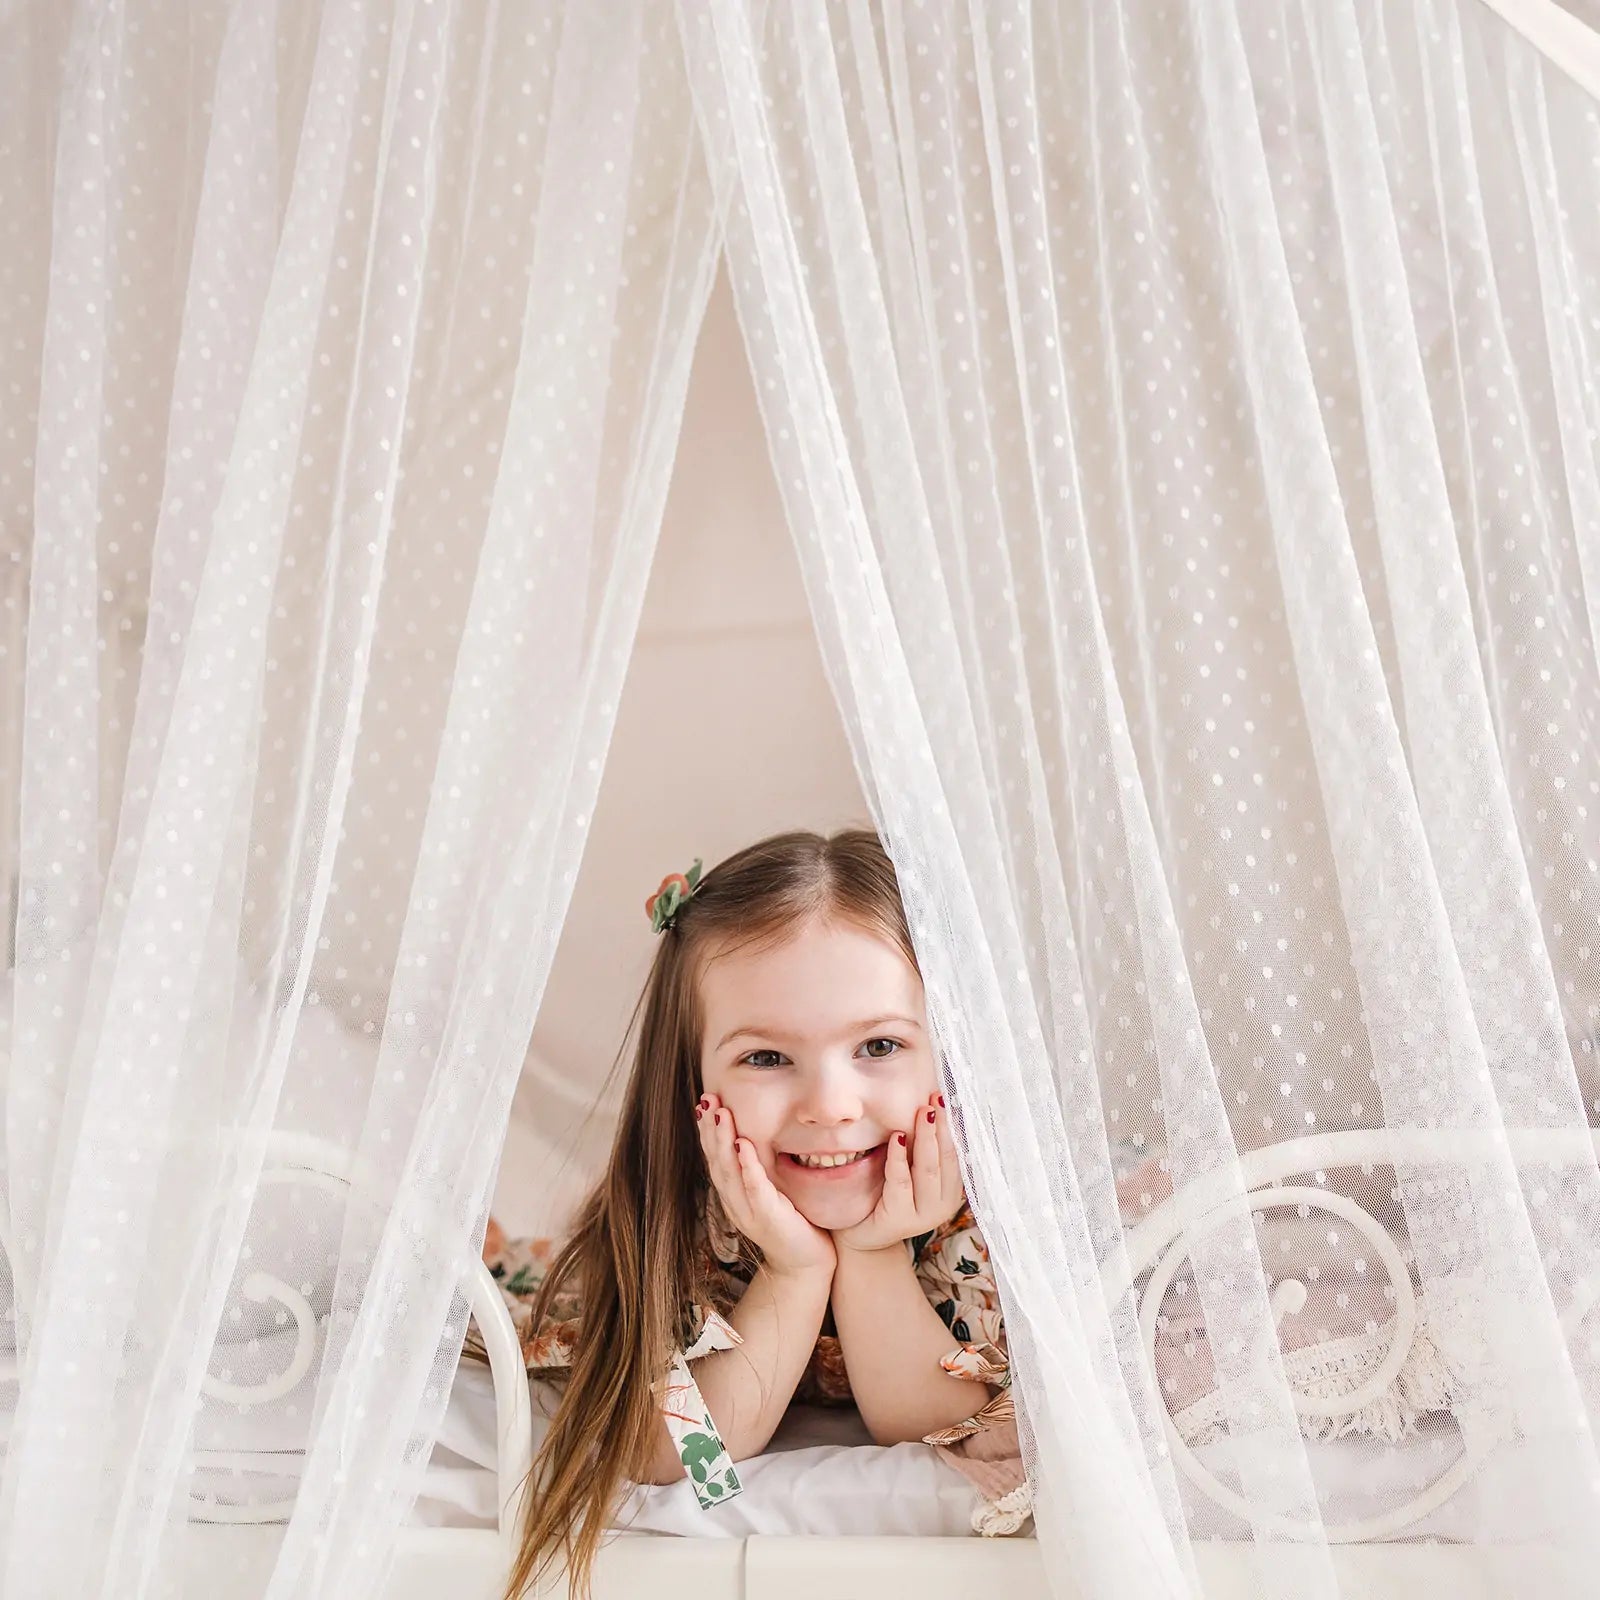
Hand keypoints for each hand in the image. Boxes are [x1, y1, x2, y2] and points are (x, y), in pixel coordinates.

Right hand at [696, 1093, 835, 1279]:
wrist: (806, 1265)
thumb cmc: (793, 1222)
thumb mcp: (771, 1190)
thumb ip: (760, 1167)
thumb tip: (754, 1131)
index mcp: (734, 1195)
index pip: (715, 1158)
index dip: (707, 1130)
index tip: (705, 1101)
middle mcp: (735, 1203)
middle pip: (716, 1161)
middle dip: (709, 1128)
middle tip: (707, 1098)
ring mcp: (749, 1213)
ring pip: (729, 1173)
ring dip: (722, 1141)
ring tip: (720, 1113)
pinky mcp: (769, 1219)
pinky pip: (755, 1189)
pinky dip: (747, 1166)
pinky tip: (743, 1145)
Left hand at [832, 1093, 962, 1255]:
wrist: (861, 1233)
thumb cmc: (887, 1193)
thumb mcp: (910, 1168)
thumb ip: (921, 1148)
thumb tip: (930, 1104)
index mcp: (951, 1190)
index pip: (957, 1153)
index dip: (953, 1125)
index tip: (948, 1097)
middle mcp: (944, 1204)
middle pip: (946, 1158)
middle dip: (941, 1126)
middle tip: (936, 1098)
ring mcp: (924, 1215)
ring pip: (928, 1169)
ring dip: (925, 1138)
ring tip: (923, 1112)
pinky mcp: (901, 1220)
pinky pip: (901, 1182)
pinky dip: (899, 1158)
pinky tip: (897, 1138)